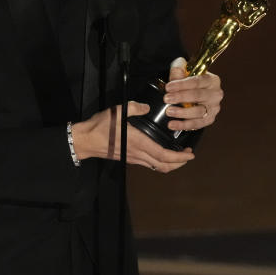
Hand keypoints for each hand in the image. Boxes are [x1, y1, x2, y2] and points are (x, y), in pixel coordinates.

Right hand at [71, 101, 194, 173]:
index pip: (163, 155)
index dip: (178, 157)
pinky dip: (160, 162)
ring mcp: (134, 158)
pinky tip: (162, 153)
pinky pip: (150, 164)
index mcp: (138, 143)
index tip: (189, 154)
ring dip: (170, 164)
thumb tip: (146, 107)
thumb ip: (134, 108)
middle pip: (163, 166)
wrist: (86, 140)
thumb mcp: (117, 111)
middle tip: (188, 155)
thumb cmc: (100, 126)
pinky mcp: (129, 158)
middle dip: (179, 163)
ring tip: (178, 155)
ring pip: (157, 167)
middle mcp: (138, 154)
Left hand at [162, 56, 222, 131]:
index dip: (182, 84)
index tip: (169, 87)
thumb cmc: (189, 82)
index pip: (197, 81)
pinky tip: (172, 124)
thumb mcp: (184, 72)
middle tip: (167, 98)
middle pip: (198, 96)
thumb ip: (179, 70)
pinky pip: (197, 124)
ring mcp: (213, 108)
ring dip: (182, 112)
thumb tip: (176, 72)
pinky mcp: (209, 119)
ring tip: (169, 111)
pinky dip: (184, 125)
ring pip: (199, 112)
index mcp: (212, 80)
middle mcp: (215, 94)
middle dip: (181, 97)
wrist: (192, 93)